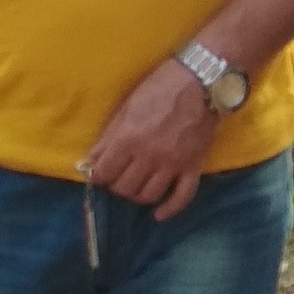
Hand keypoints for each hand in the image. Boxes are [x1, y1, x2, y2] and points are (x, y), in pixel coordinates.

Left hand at [81, 60, 214, 219]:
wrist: (201, 79)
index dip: (98, 175)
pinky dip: (169, 209)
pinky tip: (159, 214)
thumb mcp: (127, 105)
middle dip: (116, 185)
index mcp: (129, 138)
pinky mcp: (193, 166)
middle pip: (124, 188)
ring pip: (148, 196)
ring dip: (138, 195)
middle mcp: (149, 156)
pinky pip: (182, 196)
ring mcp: (173, 164)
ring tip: (137, 185)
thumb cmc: (160, 86)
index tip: (100, 173)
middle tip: (118, 176)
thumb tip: (91, 159)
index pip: (104, 173)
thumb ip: (109, 135)